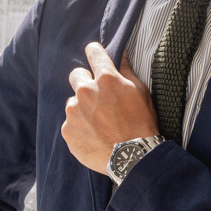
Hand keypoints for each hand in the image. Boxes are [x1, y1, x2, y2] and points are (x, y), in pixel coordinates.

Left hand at [61, 42, 158, 173]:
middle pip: (76, 75)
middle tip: (98, 97)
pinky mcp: (68, 130)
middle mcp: (86, 92)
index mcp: (106, 79)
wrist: (133, 157)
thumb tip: (121, 54)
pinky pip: (70, 123)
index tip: (95, 56)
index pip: (93, 52)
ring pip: (73, 102)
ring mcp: (74, 112)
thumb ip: (127, 71)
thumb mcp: (141, 93)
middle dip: (85, 82)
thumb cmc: (142, 123)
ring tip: (99, 123)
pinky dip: (80, 127)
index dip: (95, 53)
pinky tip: (94, 136)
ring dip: (83, 108)